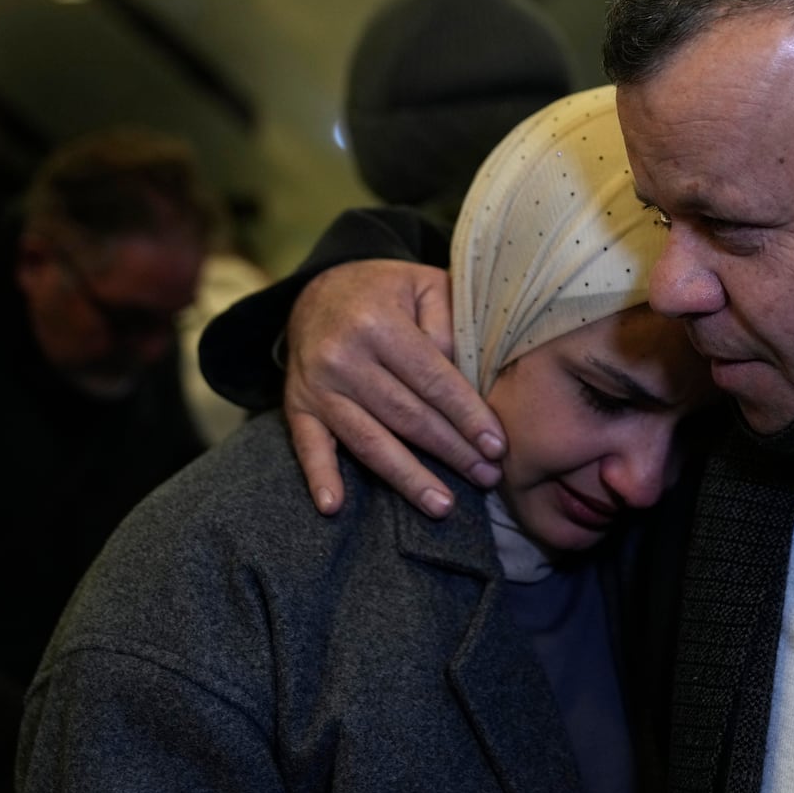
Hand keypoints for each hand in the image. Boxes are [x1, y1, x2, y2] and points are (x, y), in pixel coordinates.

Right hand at [282, 259, 505, 517]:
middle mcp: (342, 356)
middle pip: (407, 416)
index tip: (496, 447)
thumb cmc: (388, 291)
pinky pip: (308, 446)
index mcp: (378, 323)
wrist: (319, 288)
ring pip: (368, 441)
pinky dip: (319, 477)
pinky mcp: (297, 405)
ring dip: (408, 478)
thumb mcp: (427, 285)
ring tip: (443, 505)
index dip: (467, 417)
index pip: (433, 381)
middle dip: (452, 451)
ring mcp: (316, 385)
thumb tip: (464, 383)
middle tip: (487, 477)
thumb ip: (449, 326)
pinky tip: (334, 507)